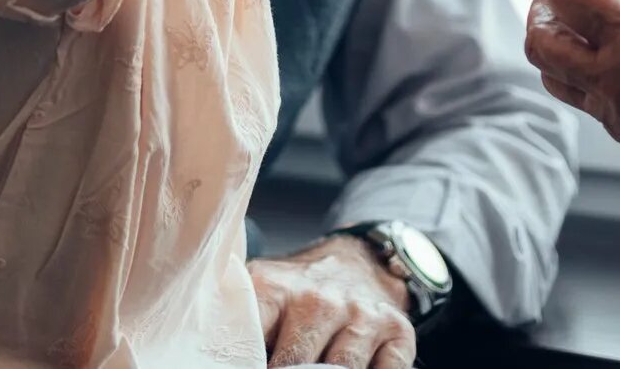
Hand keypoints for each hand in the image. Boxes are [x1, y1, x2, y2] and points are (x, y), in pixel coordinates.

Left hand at [251, 236, 417, 367]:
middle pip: (296, 365)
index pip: (252, 337)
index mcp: (275, 289)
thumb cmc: (300, 289)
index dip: (249, 361)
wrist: (358, 261)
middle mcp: (321, 300)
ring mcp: (362, 316)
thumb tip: (221, 357)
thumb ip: (243, 319)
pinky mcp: (397, 331)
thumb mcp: (261, 289)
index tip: (247, 367)